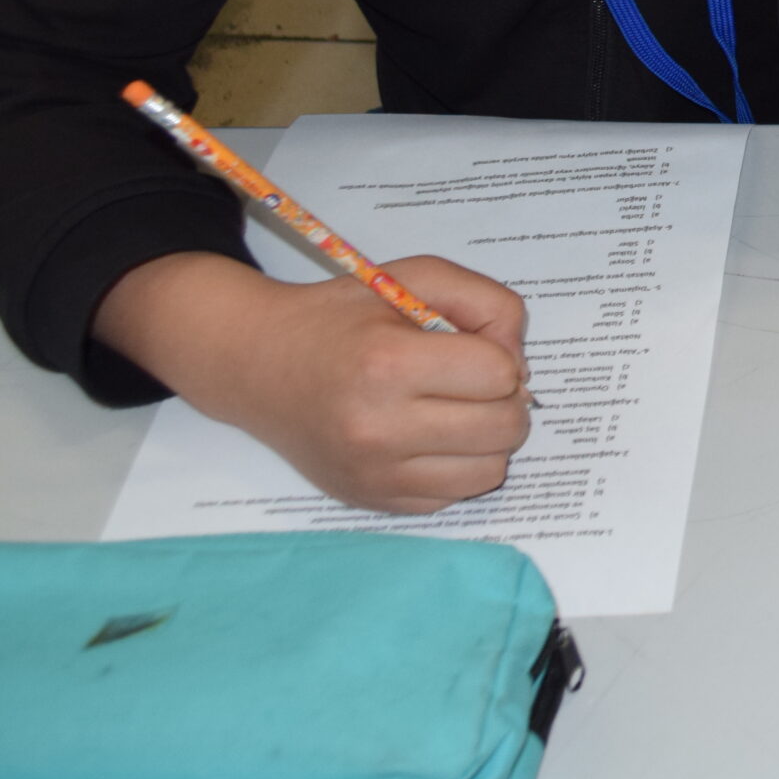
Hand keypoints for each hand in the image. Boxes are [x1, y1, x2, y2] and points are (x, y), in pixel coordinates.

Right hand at [96, 252, 529, 514]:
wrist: (257, 365)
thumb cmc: (341, 317)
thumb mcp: (414, 277)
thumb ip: (485, 302)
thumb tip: (521, 363)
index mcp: (388, 364)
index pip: (500, 374)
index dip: (500, 356)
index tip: (472, 348)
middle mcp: (379, 428)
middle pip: (505, 427)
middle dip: (505, 398)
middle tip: (472, 381)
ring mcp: (375, 474)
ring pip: (491, 471)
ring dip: (488, 438)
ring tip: (455, 410)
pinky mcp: (373, 502)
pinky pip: (455, 496)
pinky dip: (457, 467)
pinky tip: (429, 438)